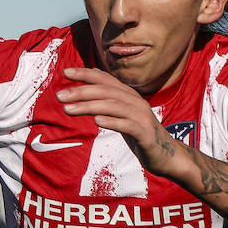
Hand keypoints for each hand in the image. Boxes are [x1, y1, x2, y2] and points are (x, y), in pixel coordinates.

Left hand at [56, 67, 186, 178]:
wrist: (167, 156)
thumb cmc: (140, 133)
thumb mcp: (122, 114)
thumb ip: (108, 100)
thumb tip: (90, 83)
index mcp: (129, 96)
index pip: (105, 79)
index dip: (86, 73)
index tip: (66, 71)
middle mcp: (135, 102)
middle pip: (106, 91)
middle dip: (81, 91)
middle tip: (59, 96)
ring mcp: (142, 117)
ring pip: (113, 106)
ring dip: (89, 106)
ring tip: (68, 109)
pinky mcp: (146, 134)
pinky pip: (127, 125)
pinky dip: (112, 121)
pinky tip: (97, 121)